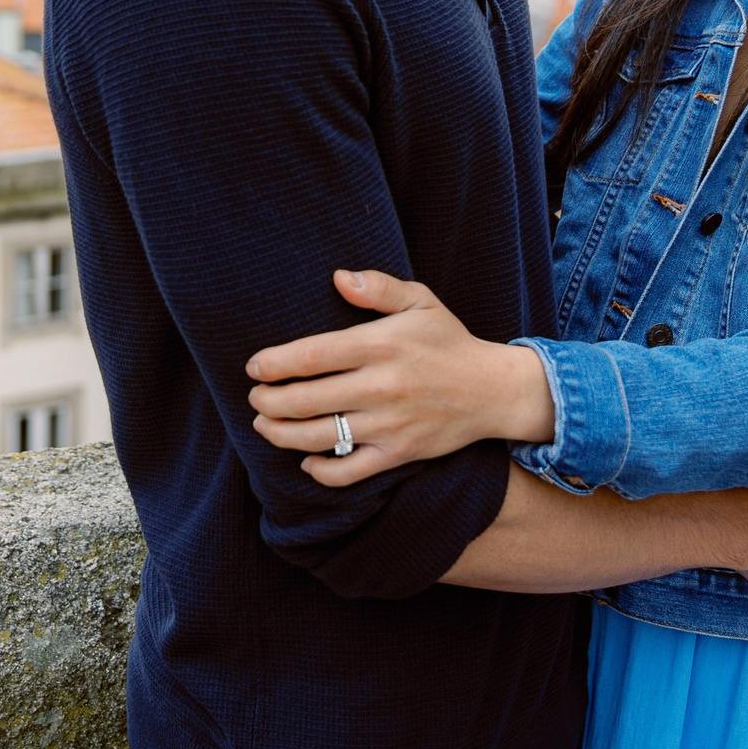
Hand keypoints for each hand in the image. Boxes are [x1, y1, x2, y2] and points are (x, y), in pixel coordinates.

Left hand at [246, 270, 554, 484]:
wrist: (493, 390)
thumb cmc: (448, 341)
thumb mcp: (420, 300)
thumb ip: (378, 288)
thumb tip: (338, 277)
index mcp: (380, 345)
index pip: (311, 355)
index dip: (274, 363)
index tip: (254, 367)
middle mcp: (382, 386)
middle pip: (306, 399)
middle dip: (268, 402)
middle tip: (254, 399)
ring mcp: (389, 424)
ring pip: (320, 437)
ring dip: (282, 435)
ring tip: (265, 426)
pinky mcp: (399, 453)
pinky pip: (350, 471)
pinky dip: (321, 471)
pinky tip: (306, 461)